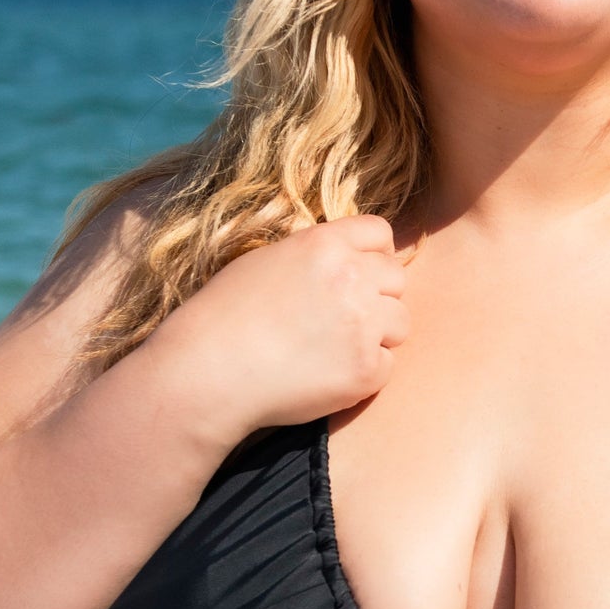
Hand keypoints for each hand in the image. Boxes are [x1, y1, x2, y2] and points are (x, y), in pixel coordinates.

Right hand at [149, 219, 411, 441]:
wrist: (209, 372)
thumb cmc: (223, 316)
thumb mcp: (265, 261)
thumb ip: (313, 255)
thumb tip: (343, 259)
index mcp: (325, 244)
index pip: (379, 232)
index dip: (373, 253)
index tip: (361, 273)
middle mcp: (352, 278)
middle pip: (397, 279)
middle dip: (377, 296)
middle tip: (343, 319)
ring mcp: (364, 325)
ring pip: (400, 323)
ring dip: (377, 335)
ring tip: (335, 348)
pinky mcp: (366, 370)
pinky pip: (387, 366)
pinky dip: (365, 374)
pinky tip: (328, 375)